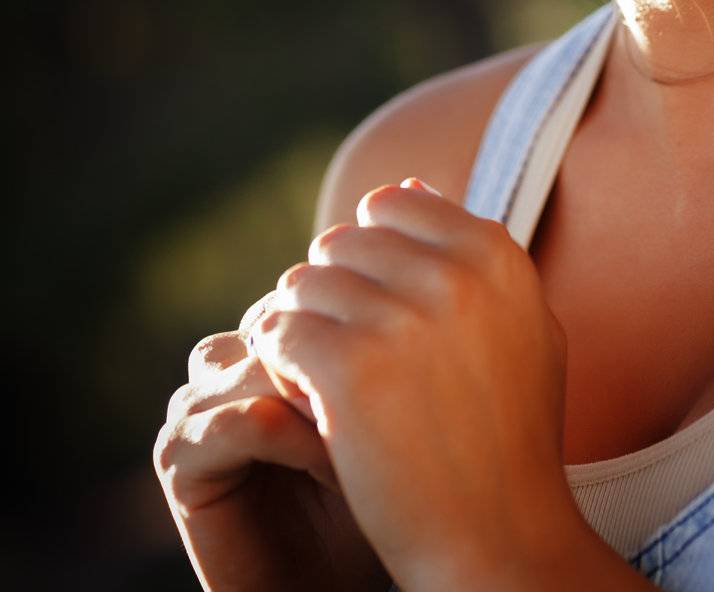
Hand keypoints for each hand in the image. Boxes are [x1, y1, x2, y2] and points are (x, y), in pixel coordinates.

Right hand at [153, 291, 391, 591]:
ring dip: (316, 400)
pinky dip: (288, 440)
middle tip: (386, 404)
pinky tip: (333, 465)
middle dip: (337, 359)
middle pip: (279, 321)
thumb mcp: (382, 410)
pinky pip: (233, 420)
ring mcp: (198, 407)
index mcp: (272, 338)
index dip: (356, 323)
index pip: (306, 291)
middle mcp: (228, 363)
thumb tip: (404, 277)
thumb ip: (373, 346)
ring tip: (362, 440)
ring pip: (257, 364)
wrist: (331, 587)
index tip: (408, 365)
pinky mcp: (180, 458)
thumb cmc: (374, 498)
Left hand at [249, 178, 581, 589]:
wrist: (499, 542)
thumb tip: (406, 184)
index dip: (372, 259)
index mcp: (496, 255)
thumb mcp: (518, 329)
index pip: (392, 205)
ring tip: (320, 379)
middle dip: (332, 292)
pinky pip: (279, 331)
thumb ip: (467, 255)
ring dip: (301, 327)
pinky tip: (302, 401)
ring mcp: (402, 319)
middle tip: (340, 351)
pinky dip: (277, 363)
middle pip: (342, 241)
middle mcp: (454, 275)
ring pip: (303, 283)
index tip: (377, 312)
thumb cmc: (508, 440)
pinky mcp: (350, 369)